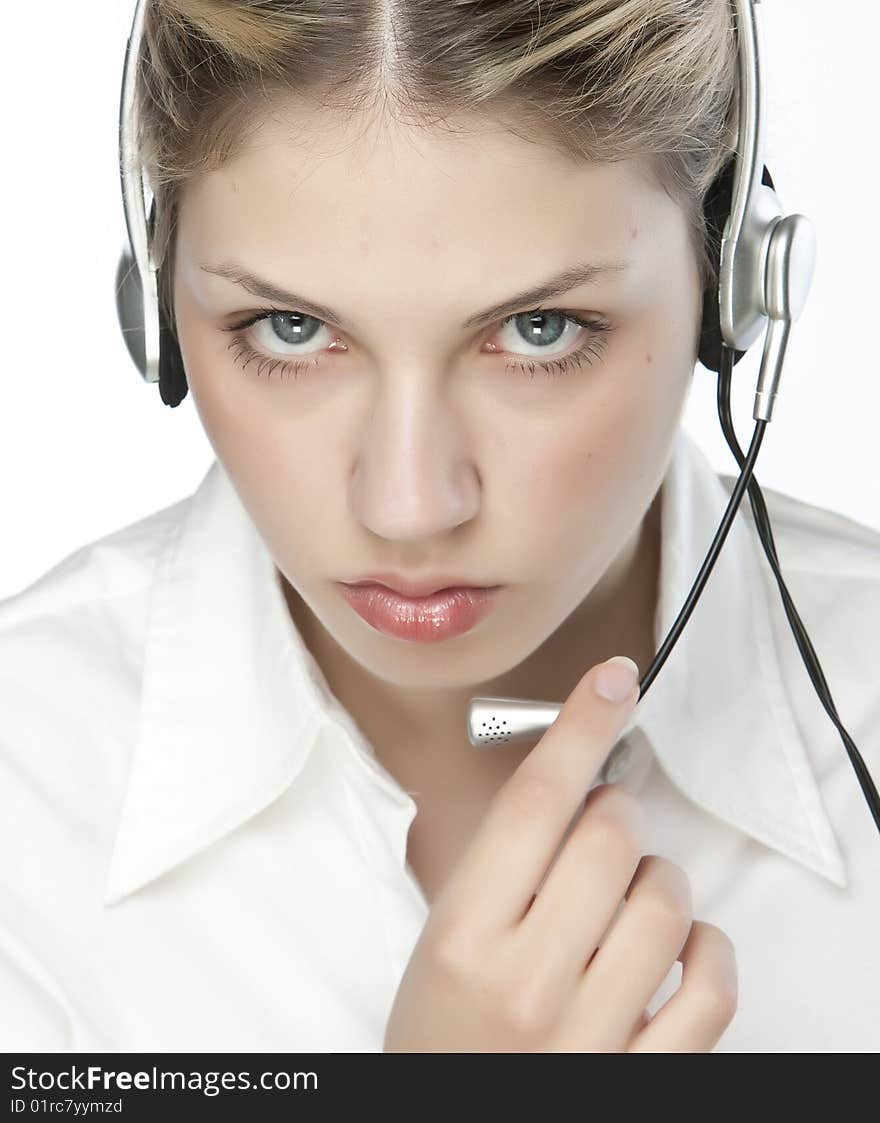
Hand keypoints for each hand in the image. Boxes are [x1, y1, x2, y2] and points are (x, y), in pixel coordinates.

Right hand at [383, 656, 737, 1051]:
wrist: (445, 1120)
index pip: (535, 804)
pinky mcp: (643, 1076)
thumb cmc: (444, 1030)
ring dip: (659, 879)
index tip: (613, 682)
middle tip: (604, 825)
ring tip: (630, 897)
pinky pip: (711, 987)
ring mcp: (590, 1036)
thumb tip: (578, 779)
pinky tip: (679, 948)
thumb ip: (503, 862)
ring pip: (665, 904)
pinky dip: (708, 949)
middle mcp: (527, 984)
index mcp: (465, 937)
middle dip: (617, 813)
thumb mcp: (444, 937)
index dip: (580, 728)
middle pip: (609, 840)